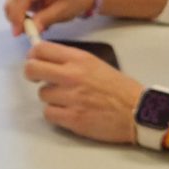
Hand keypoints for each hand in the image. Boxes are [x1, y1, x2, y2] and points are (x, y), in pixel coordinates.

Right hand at [3, 0, 97, 34]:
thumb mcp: (63, 11)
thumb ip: (46, 19)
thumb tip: (32, 30)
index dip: (16, 14)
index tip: (18, 31)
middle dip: (14, 18)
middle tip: (26, 32)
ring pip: (10, 2)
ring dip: (15, 17)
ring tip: (33, 25)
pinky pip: (13, 2)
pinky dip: (17, 14)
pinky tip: (30, 19)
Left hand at [22, 40, 141, 143]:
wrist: (137, 111)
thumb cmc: (119, 89)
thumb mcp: (95, 64)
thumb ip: (71, 61)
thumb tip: (46, 61)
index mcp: (79, 59)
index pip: (41, 49)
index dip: (33, 55)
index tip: (35, 60)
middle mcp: (72, 75)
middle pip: (31, 69)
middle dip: (32, 74)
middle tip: (39, 79)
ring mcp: (71, 97)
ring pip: (42, 94)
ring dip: (51, 98)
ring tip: (69, 99)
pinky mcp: (72, 118)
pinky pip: (48, 113)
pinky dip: (56, 114)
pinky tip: (70, 112)